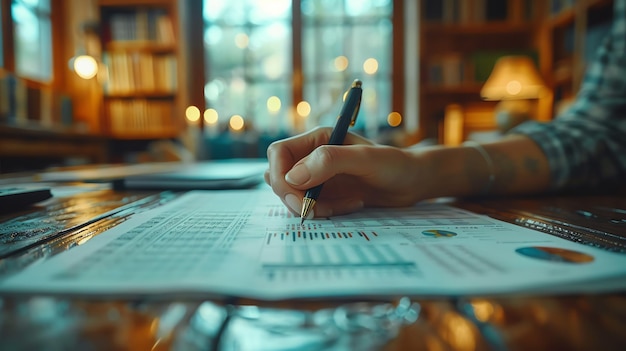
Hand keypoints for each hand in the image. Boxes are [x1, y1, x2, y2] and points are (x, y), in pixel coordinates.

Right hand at [265, 127, 423, 217]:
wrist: (412, 182)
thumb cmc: (394, 164)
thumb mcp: (365, 159)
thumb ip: (329, 161)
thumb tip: (292, 178)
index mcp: (317, 139)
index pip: (278, 153)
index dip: (280, 176)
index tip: (298, 197)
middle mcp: (312, 156)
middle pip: (280, 177)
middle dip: (294, 197)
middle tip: (318, 210)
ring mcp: (317, 177)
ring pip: (292, 196)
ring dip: (312, 207)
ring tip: (345, 205)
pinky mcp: (325, 194)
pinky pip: (310, 207)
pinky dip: (324, 212)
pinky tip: (350, 206)